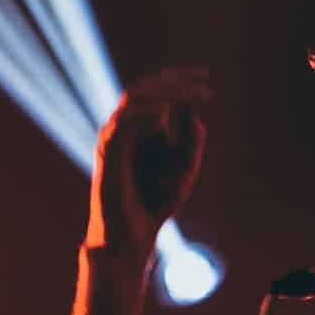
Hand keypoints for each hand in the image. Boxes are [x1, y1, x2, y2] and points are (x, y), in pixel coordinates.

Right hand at [86, 67, 208, 266]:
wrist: (132, 236)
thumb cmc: (155, 206)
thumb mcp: (184, 171)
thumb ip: (190, 145)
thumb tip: (196, 119)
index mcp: (138, 130)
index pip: (154, 93)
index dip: (178, 81)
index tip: (206, 77)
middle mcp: (123, 130)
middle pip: (143, 89)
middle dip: (174, 81)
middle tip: (203, 79)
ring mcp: (113, 140)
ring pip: (133, 100)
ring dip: (164, 94)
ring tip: (192, 95)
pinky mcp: (108, 155)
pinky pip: (123, 125)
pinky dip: (144, 115)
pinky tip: (166, 114)